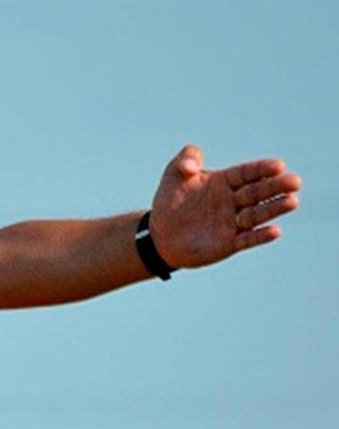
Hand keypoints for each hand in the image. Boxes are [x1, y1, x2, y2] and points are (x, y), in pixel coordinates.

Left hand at [150, 144, 300, 268]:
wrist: (160, 234)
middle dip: (276, 187)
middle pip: (257, 192)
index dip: (262, 170)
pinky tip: (274, 231)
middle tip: (294, 182)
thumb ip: (185, 160)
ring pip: (256, 215)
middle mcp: (233, 201)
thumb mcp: (173, 175)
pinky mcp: (228, 243)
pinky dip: (260, 236)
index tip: (279, 166)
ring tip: (292, 201)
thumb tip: (190, 166)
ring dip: (274, 209)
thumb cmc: (169, 201)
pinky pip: (247, 239)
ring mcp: (232, 222)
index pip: (247, 173)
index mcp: (224, 182)